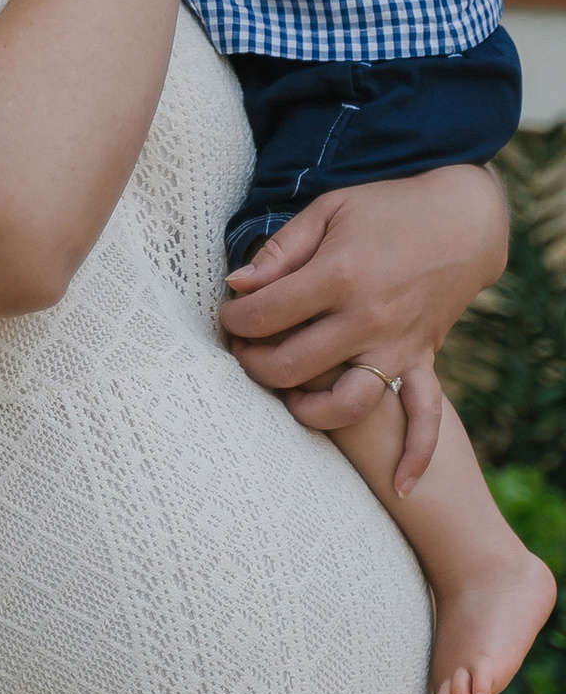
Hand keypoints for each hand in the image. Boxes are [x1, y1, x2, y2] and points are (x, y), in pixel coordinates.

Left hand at [221, 165, 508, 491]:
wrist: (464, 220)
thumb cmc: (387, 209)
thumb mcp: (328, 211)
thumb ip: (280, 251)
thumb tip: (237, 286)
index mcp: (338, 276)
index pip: (264, 315)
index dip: (234, 319)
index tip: (230, 315)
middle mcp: (368, 318)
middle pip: (291, 366)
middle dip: (253, 363)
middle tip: (244, 352)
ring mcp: (398, 345)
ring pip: (346, 402)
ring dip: (308, 410)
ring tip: (288, 399)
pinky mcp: (423, 360)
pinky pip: (425, 416)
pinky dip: (417, 453)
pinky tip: (401, 485)